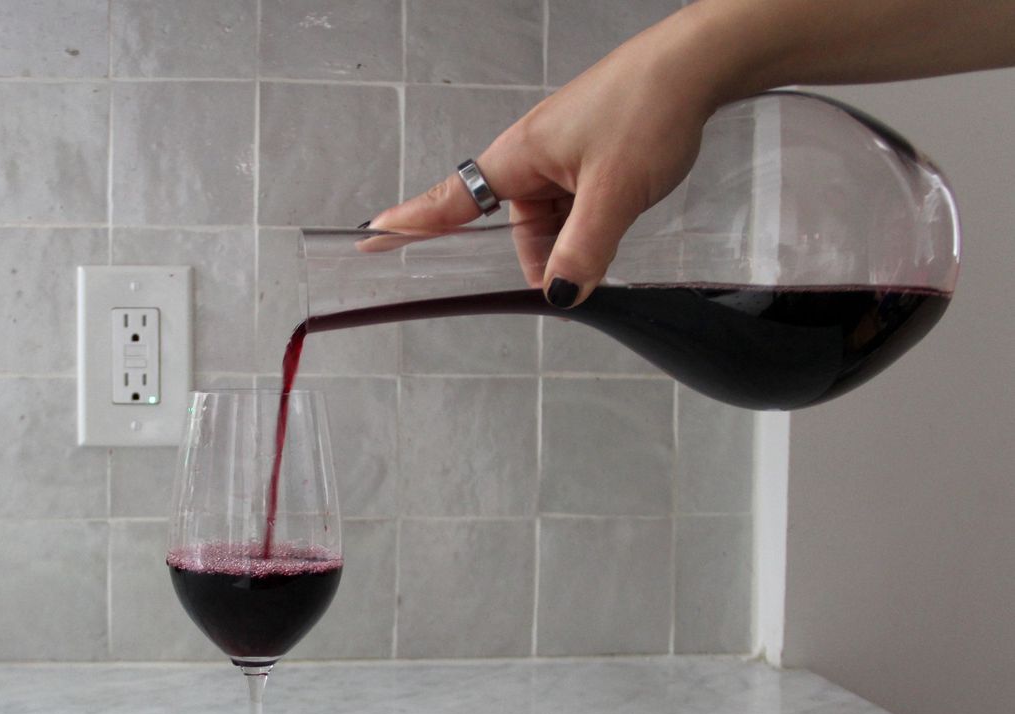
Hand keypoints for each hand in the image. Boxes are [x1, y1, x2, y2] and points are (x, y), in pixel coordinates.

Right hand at [368, 15, 720, 307]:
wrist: (697, 64)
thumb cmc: (647, 108)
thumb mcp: (614, 192)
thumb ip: (584, 249)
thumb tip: (559, 295)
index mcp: (517, 158)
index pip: (447, 202)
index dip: (408, 226)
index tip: (369, 242)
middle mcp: (529, 157)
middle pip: (515, 227)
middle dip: (544, 253)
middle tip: (582, 267)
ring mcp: (560, 156)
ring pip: (551, 220)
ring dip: (577, 234)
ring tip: (618, 219)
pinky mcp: (588, 155)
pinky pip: (575, 203)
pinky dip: (593, 217)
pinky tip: (622, 213)